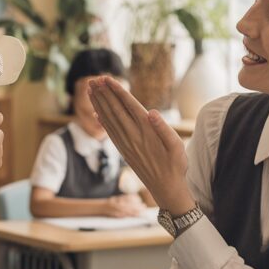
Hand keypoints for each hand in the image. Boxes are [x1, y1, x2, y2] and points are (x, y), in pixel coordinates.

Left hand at [88, 77, 194, 213]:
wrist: (166, 189)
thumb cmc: (176, 166)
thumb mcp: (177, 147)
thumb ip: (164, 129)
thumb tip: (152, 112)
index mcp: (146, 131)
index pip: (128, 106)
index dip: (116, 91)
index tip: (106, 79)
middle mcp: (133, 136)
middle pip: (115, 110)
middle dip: (103, 94)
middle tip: (93, 79)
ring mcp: (126, 144)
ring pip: (109, 119)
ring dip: (99, 104)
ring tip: (91, 90)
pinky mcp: (123, 151)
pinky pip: (110, 132)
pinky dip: (102, 121)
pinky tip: (96, 113)